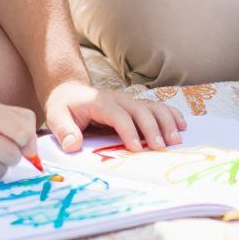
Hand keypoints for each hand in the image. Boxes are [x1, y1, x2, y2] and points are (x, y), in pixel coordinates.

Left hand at [43, 80, 185, 154]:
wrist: (69, 90)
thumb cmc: (64, 106)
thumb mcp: (56, 116)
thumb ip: (64, 130)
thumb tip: (73, 145)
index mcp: (100, 102)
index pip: (118, 116)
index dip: (128, 131)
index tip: (136, 149)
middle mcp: (118, 99)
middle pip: (140, 110)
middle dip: (152, 129)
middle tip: (162, 148)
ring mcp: (129, 100)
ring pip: (152, 107)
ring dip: (166, 122)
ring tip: (176, 140)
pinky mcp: (135, 105)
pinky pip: (156, 107)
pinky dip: (170, 114)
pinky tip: (182, 125)